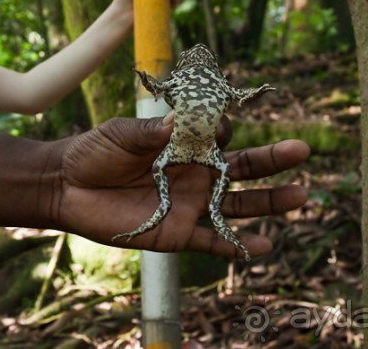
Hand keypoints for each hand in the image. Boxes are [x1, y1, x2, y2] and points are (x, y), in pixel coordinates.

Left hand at [50, 116, 308, 257]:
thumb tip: (180, 121)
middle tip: (301, 150)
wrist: (66, 186)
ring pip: (236, 204)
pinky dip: (236, 246)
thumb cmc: (93, 152)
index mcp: (182, 144)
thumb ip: (149, 130)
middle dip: (271, 160)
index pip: (218, 135)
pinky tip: (262, 247)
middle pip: (241, 168)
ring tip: (300, 196)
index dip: (223, 128)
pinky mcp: (176, 232)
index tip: (218, 124)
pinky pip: (212, 241)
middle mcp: (193, 173)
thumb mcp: (119, 134)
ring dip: (268, 203)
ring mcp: (188, 203)